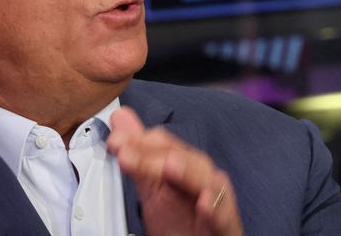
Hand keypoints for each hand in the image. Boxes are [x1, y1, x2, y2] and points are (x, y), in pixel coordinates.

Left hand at [107, 107, 242, 235]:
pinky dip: (214, 208)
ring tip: (170, 166)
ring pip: (204, 180)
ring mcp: (216, 198)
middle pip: (181, 158)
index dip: (137, 141)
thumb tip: (120, 118)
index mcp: (185, 164)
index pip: (162, 144)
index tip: (114, 143)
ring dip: (187, 172)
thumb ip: (138, 153)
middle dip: (152, 156)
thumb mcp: (152, 186)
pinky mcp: (225, 223)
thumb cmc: (181, 221)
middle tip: (126, 154)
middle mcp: (202, 176)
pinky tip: (203, 203)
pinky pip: (222, 213)